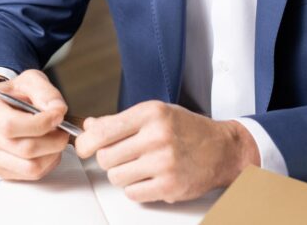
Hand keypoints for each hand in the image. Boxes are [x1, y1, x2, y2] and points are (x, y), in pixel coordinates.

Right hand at [0, 70, 70, 180]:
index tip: (58, 116)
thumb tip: (58, 110)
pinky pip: (31, 175)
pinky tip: (48, 149)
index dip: (40, 123)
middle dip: (52, 140)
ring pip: (30, 167)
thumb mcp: (30, 80)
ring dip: (52, 154)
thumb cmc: (15, 93)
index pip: (10, 125)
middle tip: (64, 130)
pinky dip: (47, 163)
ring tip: (56, 139)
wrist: (2, 105)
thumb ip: (45, 91)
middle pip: (23, 149)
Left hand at [74, 101, 258, 202]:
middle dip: (107, 159)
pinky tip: (149, 178)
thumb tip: (89, 126)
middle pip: (105, 157)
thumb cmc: (187, 129)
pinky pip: (132, 193)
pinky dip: (135, 188)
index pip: (102, 130)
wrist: (223, 149)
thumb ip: (120, 120)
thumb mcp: (155, 114)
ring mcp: (164, 163)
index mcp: (150, 114)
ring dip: (121, 175)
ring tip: (138, 166)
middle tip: (120, 156)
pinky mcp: (170, 186)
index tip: (83, 147)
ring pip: (116, 177)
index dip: (86, 142)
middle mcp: (157, 136)